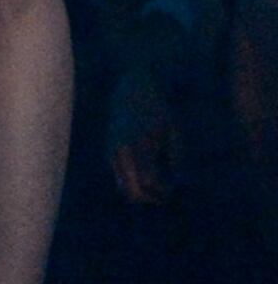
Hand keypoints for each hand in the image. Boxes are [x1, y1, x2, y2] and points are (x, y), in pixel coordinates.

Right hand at [110, 65, 180, 206]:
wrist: (132, 87)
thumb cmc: (157, 107)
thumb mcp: (173, 130)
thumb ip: (176, 156)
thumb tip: (176, 180)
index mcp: (139, 145)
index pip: (148, 182)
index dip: (161, 192)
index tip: (172, 190)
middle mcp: (121, 151)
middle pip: (131, 189)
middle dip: (149, 197)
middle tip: (164, 194)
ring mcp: (111, 150)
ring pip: (122, 185)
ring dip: (139, 190)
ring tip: (156, 183)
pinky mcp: (107, 150)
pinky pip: (119, 175)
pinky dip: (132, 180)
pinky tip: (144, 170)